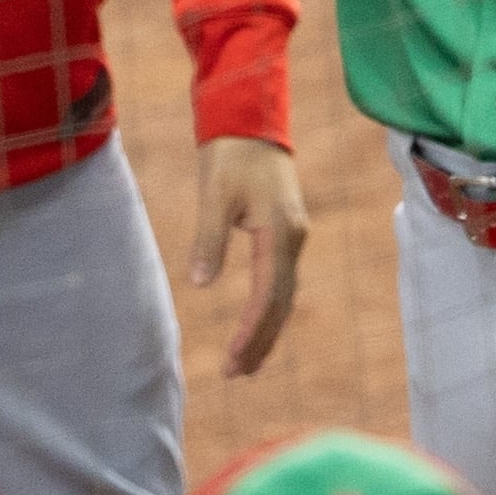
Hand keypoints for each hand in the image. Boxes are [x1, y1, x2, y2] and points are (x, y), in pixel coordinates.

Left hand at [190, 137, 308, 377]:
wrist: (251, 120)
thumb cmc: (230, 155)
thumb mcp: (214, 195)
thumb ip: (209, 239)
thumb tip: (201, 283)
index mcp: (280, 233)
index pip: (268, 296)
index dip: (250, 332)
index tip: (231, 361)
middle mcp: (294, 239)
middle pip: (281, 303)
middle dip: (260, 341)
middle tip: (236, 374)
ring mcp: (294, 236)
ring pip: (284, 295)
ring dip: (266, 330)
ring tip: (245, 364)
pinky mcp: (286, 232)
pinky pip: (281, 281)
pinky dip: (270, 308)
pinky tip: (257, 324)